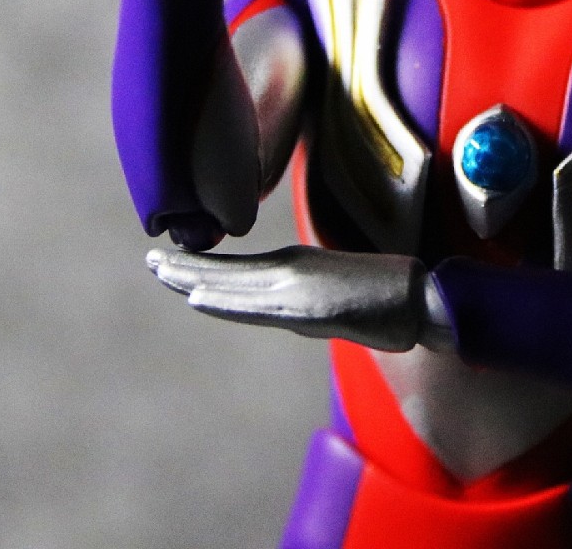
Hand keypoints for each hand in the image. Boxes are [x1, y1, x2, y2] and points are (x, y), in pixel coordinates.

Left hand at [147, 244, 453, 353]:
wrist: (421, 297)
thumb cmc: (385, 296)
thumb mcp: (334, 293)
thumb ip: (305, 298)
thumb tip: (285, 310)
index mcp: (295, 266)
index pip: (237, 268)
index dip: (202, 266)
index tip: (170, 262)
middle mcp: (289, 269)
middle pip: (227, 271)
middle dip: (186, 268)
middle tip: (150, 260)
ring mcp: (296, 285)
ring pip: (232, 283)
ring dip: (192, 279)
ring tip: (159, 271)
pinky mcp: (306, 304)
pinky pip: (254, 305)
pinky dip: (223, 301)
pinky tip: (196, 298)